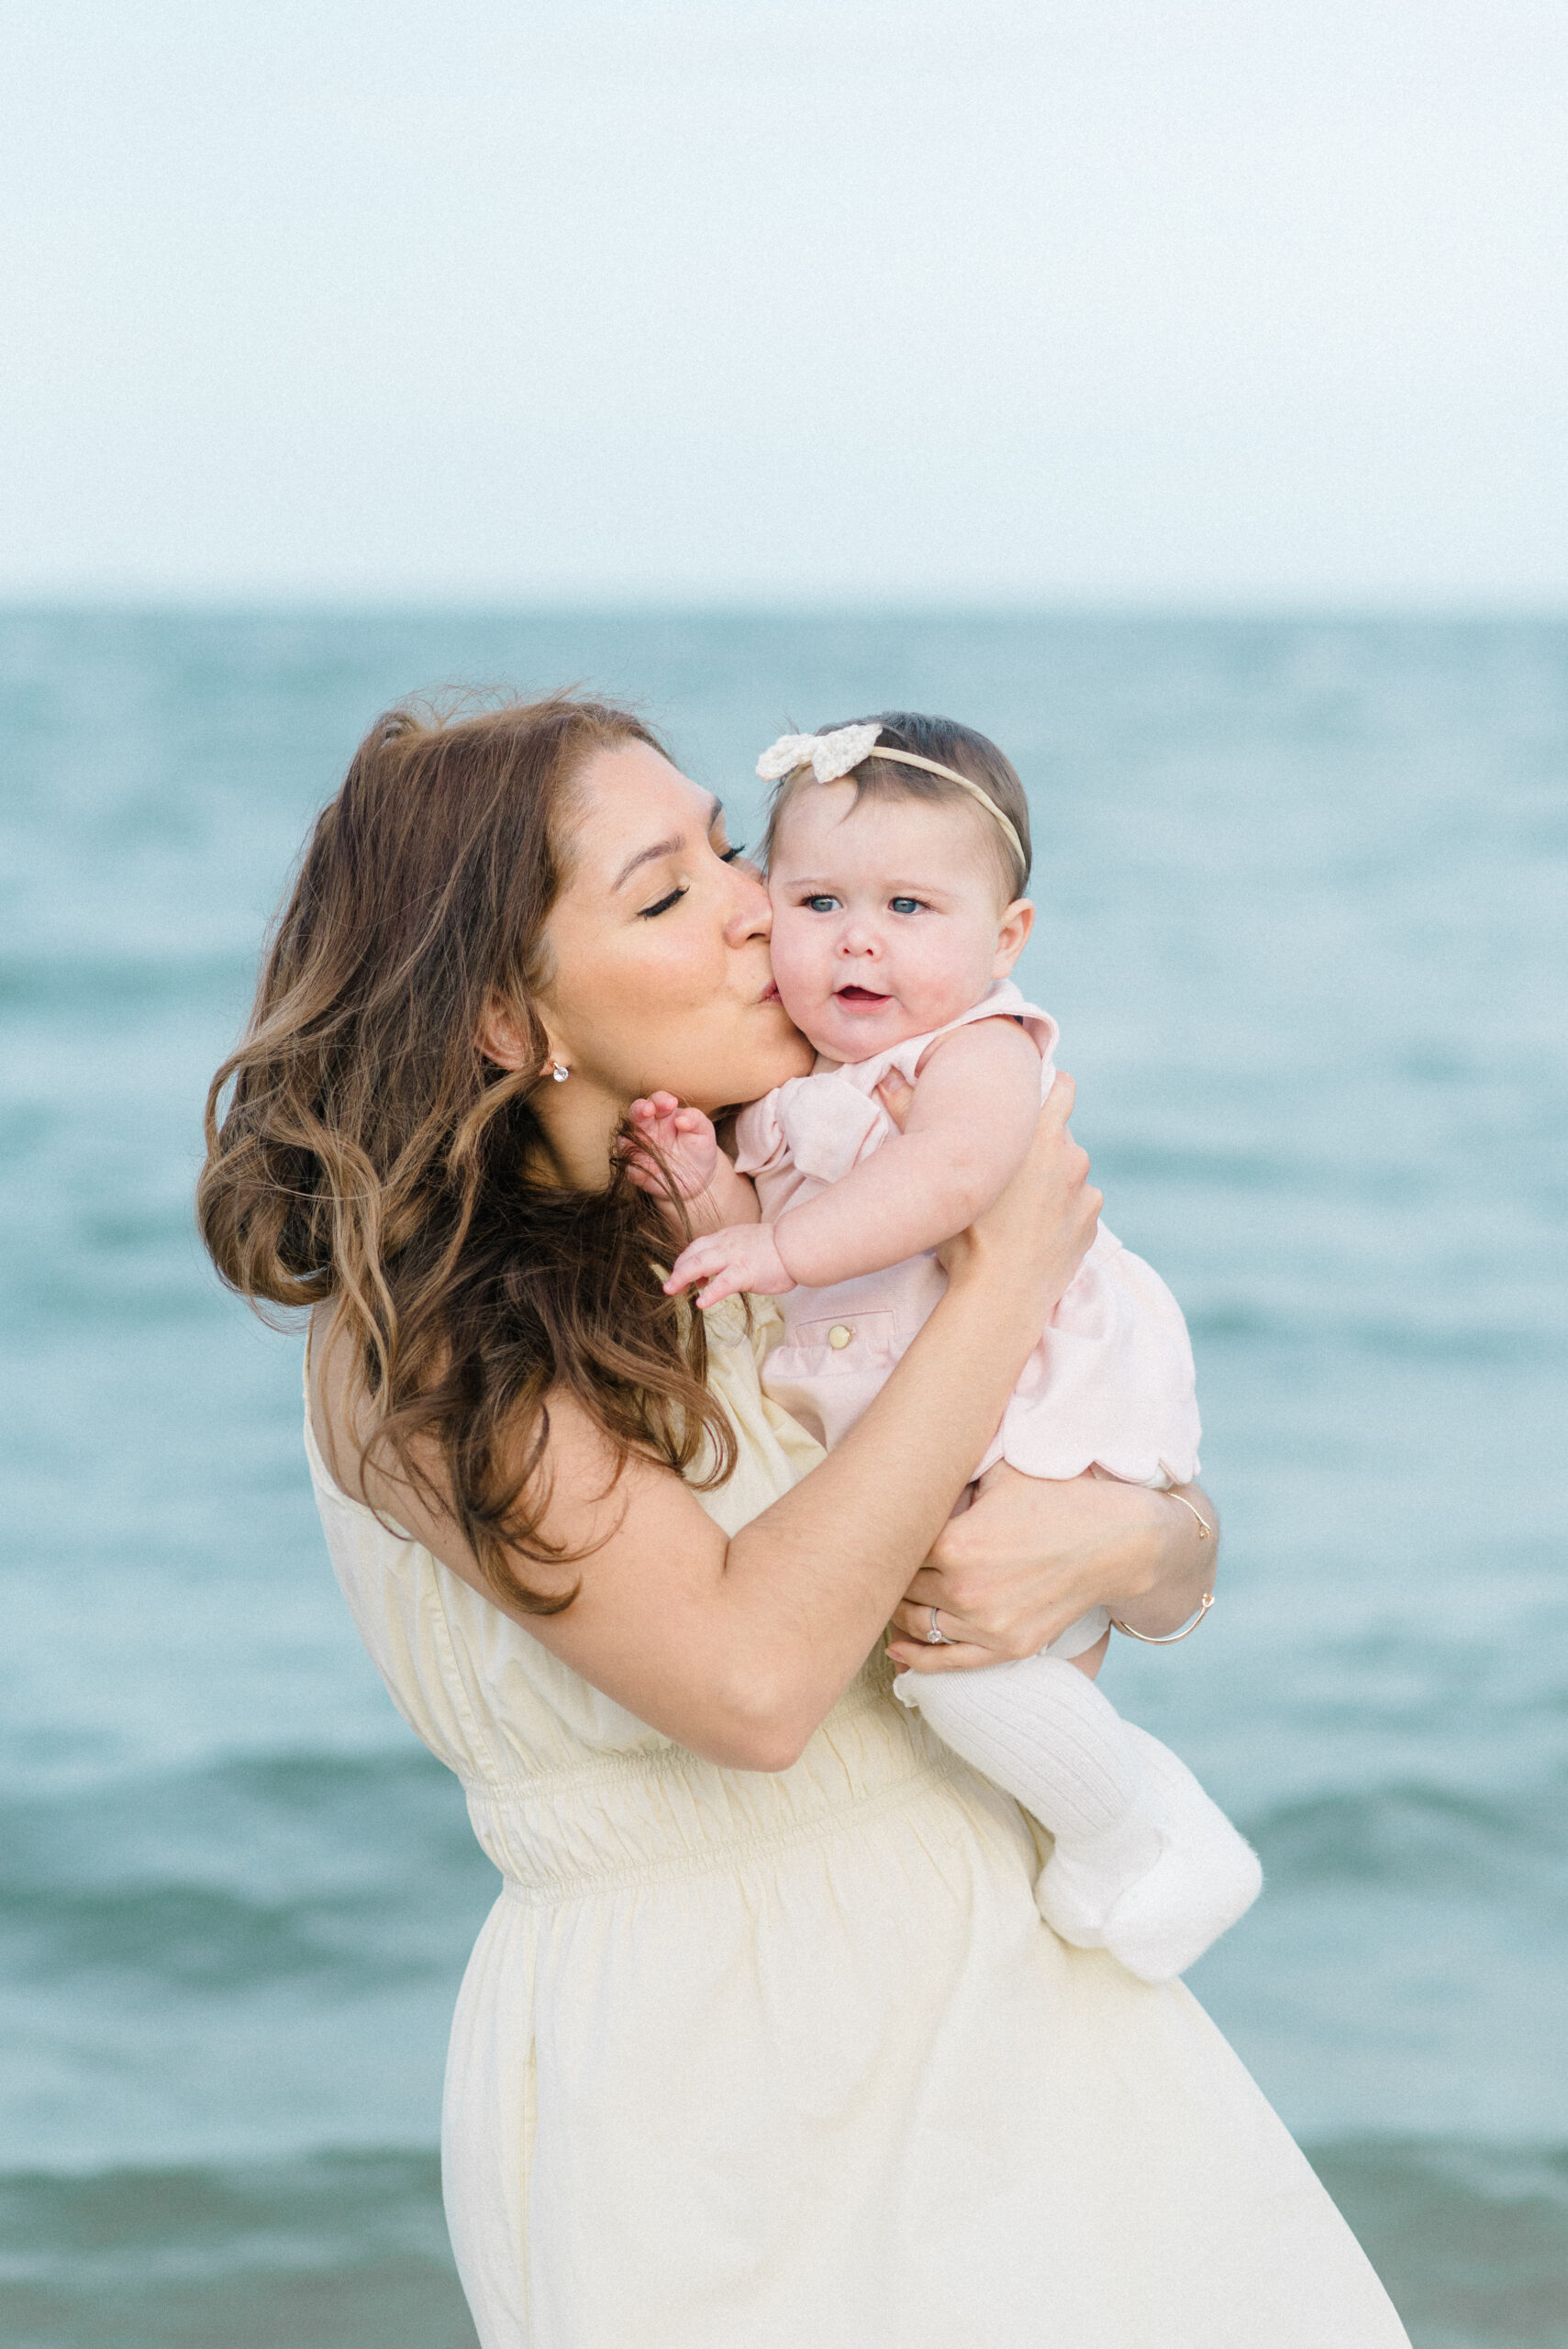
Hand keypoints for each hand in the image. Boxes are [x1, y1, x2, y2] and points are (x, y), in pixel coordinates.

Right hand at [622, 1093, 719, 1205]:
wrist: (700, 1176)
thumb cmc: (699, 1146)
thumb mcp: (703, 1130)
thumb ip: (695, 1119)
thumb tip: (681, 1119)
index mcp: (663, 1114)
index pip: (657, 1101)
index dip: (661, 1100)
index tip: (671, 1103)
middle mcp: (647, 1128)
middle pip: (635, 1114)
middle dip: (639, 1109)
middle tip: (647, 1110)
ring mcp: (639, 1148)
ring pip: (625, 1139)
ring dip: (630, 1138)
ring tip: (643, 1141)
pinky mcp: (638, 1170)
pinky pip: (631, 1169)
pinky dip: (636, 1169)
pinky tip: (649, 1169)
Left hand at [665, 1221, 792, 1307]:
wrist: (797, 1244)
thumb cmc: (777, 1248)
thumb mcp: (747, 1243)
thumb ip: (731, 1254)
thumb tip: (719, 1272)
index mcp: (726, 1238)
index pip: (697, 1246)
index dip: (685, 1260)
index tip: (681, 1274)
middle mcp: (726, 1244)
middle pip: (692, 1254)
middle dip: (677, 1270)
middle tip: (668, 1286)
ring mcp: (734, 1257)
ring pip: (700, 1264)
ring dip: (682, 1277)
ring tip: (672, 1291)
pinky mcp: (746, 1272)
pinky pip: (723, 1283)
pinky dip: (710, 1293)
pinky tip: (701, 1303)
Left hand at [885, 1463, 1214, 1673]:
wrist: (1117, 1541)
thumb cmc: (1057, 1497)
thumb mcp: (1000, 1472)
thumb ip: (951, 1473)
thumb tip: (906, 1465)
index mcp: (956, 1541)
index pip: (896, 1548)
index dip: (888, 1537)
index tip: (880, 1527)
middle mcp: (965, 1589)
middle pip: (900, 1587)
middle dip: (890, 1572)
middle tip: (883, 1560)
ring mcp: (987, 1624)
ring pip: (917, 1624)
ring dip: (899, 1611)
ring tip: (891, 1595)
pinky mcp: (1007, 1647)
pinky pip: (947, 1662)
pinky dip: (917, 1657)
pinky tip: (897, 1649)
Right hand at [937, 1072, 1099, 1317]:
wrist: (999, 1295)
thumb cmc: (964, 1232)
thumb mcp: (936, 1170)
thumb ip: (913, 1116)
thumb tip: (889, 1080)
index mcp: (1040, 1132)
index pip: (1060, 1086)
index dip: (1046, 1090)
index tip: (1029, 1103)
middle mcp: (1071, 1155)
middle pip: (1060, 1134)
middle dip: (1039, 1145)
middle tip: (1009, 1168)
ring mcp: (1085, 1191)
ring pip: (1068, 1172)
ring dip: (1051, 1180)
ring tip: (1018, 1207)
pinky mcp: (1090, 1223)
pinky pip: (1077, 1207)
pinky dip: (1061, 1213)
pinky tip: (1033, 1230)